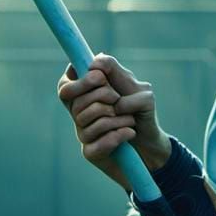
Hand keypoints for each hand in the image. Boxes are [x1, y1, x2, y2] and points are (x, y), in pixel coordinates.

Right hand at [57, 53, 171, 188]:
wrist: (151, 142)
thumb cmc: (140, 112)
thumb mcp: (134, 87)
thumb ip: (114, 71)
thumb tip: (94, 63)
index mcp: (84, 95)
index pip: (65, 86)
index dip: (80, 82)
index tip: (100, 78)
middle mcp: (79, 114)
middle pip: (77, 103)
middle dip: (104, 96)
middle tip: (119, 99)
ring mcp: (83, 134)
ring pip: (89, 122)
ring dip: (119, 118)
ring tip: (131, 120)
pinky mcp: (90, 152)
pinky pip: (99, 143)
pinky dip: (119, 134)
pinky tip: (130, 133)